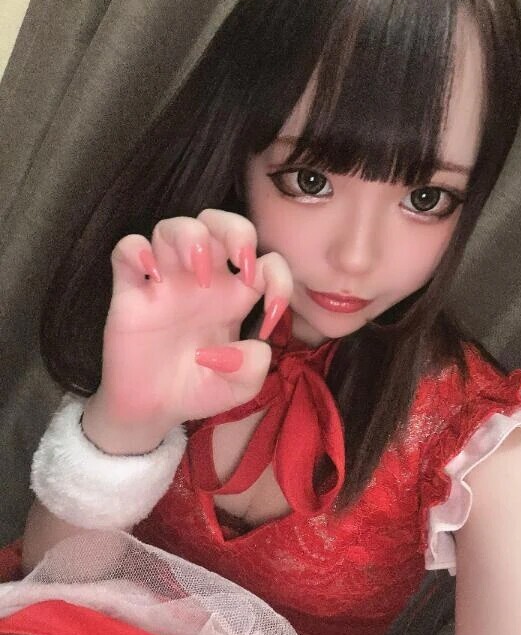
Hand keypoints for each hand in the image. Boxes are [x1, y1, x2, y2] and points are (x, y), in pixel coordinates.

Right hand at [84, 210, 291, 443]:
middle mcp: (203, 280)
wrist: (152, 409)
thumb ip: (253, 370)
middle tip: (239, 259)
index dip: (279, 279)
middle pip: (220, 224)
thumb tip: (254, 347)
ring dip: (190, 236)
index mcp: (236, 297)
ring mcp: (166, 281)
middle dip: (235, 229)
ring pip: (174, 227)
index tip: (270, 316)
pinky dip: (137, 250)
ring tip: (195, 271)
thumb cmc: (199, 389)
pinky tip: (150, 277)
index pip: (267, 262)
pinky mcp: (130, 290)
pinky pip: (127, 249)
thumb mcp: (238, 389)